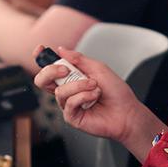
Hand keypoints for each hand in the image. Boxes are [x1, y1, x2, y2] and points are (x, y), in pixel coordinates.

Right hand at [33, 46, 165, 157]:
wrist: (127, 111)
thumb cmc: (115, 92)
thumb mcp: (98, 68)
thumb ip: (78, 59)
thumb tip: (61, 50)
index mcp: (70, 77)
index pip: (49, 68)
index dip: (41, 58)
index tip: (40, 49)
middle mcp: (67, 91)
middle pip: (41, 80)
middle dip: (51, 71)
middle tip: (66, 70)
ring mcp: (68, 104)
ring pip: (59, 91)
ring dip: (79, 85)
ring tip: (95, 87)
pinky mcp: (72, 117)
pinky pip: (69, 103)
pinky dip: (83, 97)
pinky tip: (94, 97)